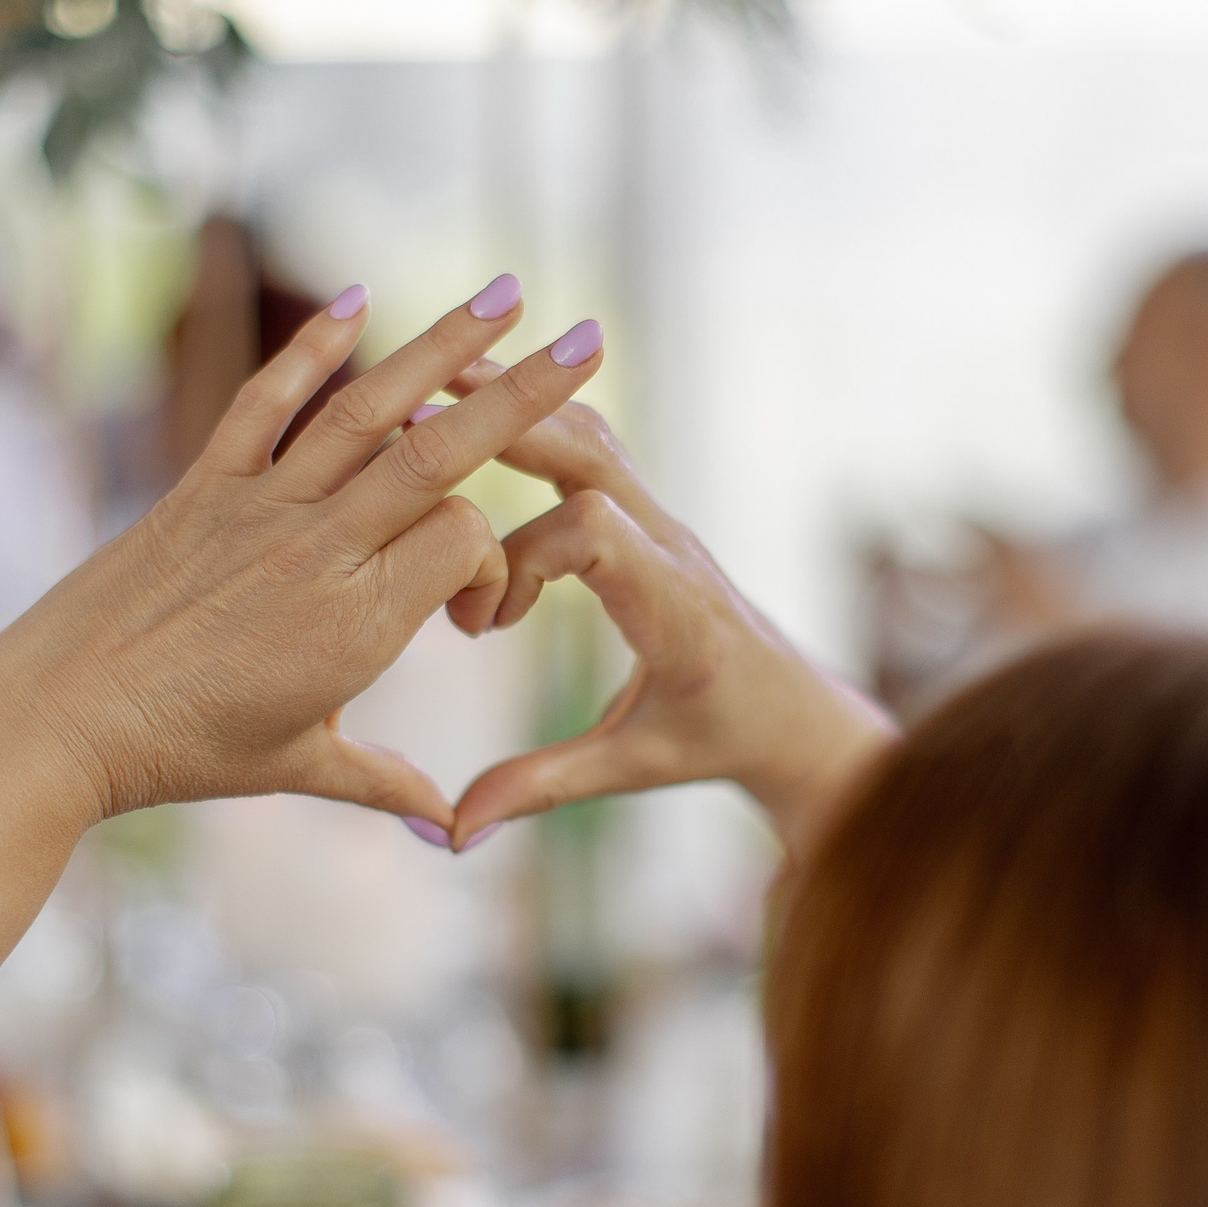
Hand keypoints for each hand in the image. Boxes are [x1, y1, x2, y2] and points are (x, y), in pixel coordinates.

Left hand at [0, 280, 598, 827]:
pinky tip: (355, 297)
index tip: (475, 616)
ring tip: (505, 291)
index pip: (463, 541)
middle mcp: (316, 550)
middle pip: (438, 451)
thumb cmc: (180, 754)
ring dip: (440, 343)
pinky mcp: (201, 484)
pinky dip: (309, 348)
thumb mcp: (297, 768)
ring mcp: (258, 507)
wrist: (55, 720)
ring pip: (365, 409)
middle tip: (590, 336)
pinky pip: (264, 402)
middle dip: (524, 392)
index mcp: (356, 623)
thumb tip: (447, 827)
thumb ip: (383, 782)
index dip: (491, 560)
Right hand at [439, 371, 896, 850]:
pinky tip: (476, 398)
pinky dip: (534, 421)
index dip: (519, 564)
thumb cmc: (717, 741)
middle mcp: (671, 547)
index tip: (485, 627)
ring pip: (592, 436)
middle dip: (506, 428)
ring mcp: (662, 521)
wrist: (793, 712)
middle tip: (414, 415)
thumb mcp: (632, 769)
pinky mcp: (648, 515)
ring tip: (434, 373)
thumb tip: (451, 833)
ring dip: (518, 405)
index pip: (589, 533)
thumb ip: (541, 789)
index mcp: (673, 608)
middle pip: (588, 455)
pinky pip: (592, 449)